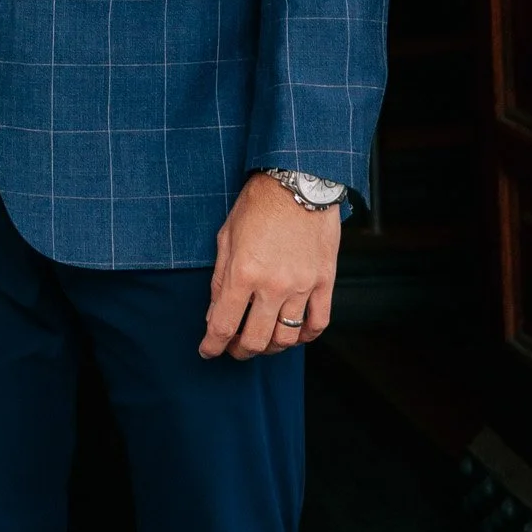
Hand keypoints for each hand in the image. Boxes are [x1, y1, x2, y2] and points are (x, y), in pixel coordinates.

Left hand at [200, 174, 340, 358]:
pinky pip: (317, 324)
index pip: (223, 325)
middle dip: (239, 351)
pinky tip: (294, 333)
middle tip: (234, 348)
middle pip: (255, 340)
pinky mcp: (324, 282)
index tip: (207, 351)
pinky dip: (304, 336)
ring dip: (270, 347)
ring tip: (261, 340)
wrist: (297, 181)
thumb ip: (220, 279)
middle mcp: (273, 285)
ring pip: (286, 339)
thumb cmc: (258, 204)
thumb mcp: (227, 237)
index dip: (212, 345)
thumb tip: (215, 314)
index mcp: (243, 272)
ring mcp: (302, 286)